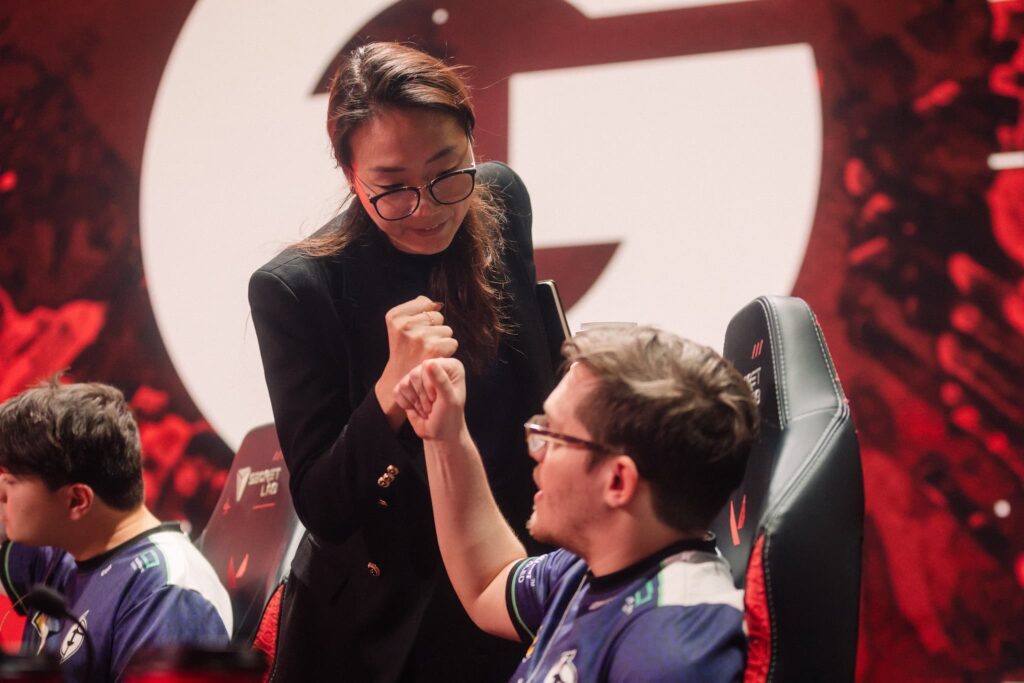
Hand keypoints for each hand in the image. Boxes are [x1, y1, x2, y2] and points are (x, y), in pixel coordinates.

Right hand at [376, 296, 457, 425]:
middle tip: (420, 344)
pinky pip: (452, 342)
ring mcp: (419, 337)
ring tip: (426, 352)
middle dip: (433, 328)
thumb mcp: (399, 327)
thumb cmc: (403, 352)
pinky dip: (446, 352)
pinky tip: (433, 358)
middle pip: (437, 315)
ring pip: (446, 329)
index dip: (425, 317)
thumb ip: (416, 310)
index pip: (426, 302)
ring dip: (440, 341)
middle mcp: (405, 325)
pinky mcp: (433, 349)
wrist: (399, 381)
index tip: (414, 331)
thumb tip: (437, 303)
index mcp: (394, 316)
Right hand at [395, 358, 466, 442]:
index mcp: (450, 366)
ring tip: (427, 407)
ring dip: (415, 401)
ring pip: (405, 383)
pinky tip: (417, 408)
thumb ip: (441, 380)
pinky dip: (406, 403)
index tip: (438, 399)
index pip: (429, 365)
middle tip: (432, 405)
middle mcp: (435, 367)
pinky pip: (397, 390)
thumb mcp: (449, 400)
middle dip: (422, 395)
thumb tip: (429, 363)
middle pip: (415, 374)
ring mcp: (419, 376)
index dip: (430, 385)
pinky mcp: (407, 386)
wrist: (439, 433)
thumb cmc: (449, 417)